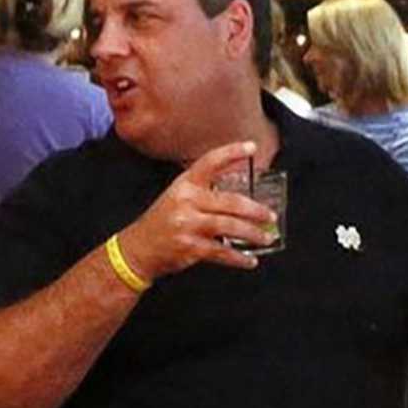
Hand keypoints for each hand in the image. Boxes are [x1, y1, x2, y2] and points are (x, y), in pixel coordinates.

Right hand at [118, 141, 277, 279]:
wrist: (137, 248)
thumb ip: (204, 192)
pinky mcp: (189, 247)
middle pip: (230, 201)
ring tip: (265, 237)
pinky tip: (249, 260)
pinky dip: (239, 258)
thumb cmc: (162, 222)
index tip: (252, 147)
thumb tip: (241, 196)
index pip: (209, 162)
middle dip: (256, 210)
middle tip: (270, 216)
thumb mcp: (177, 197)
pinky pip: (222, 252)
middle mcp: (185, 201)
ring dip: (252, 234)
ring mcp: (187, 224)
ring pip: (230, 226)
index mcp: (184, 185)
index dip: (231, 152)